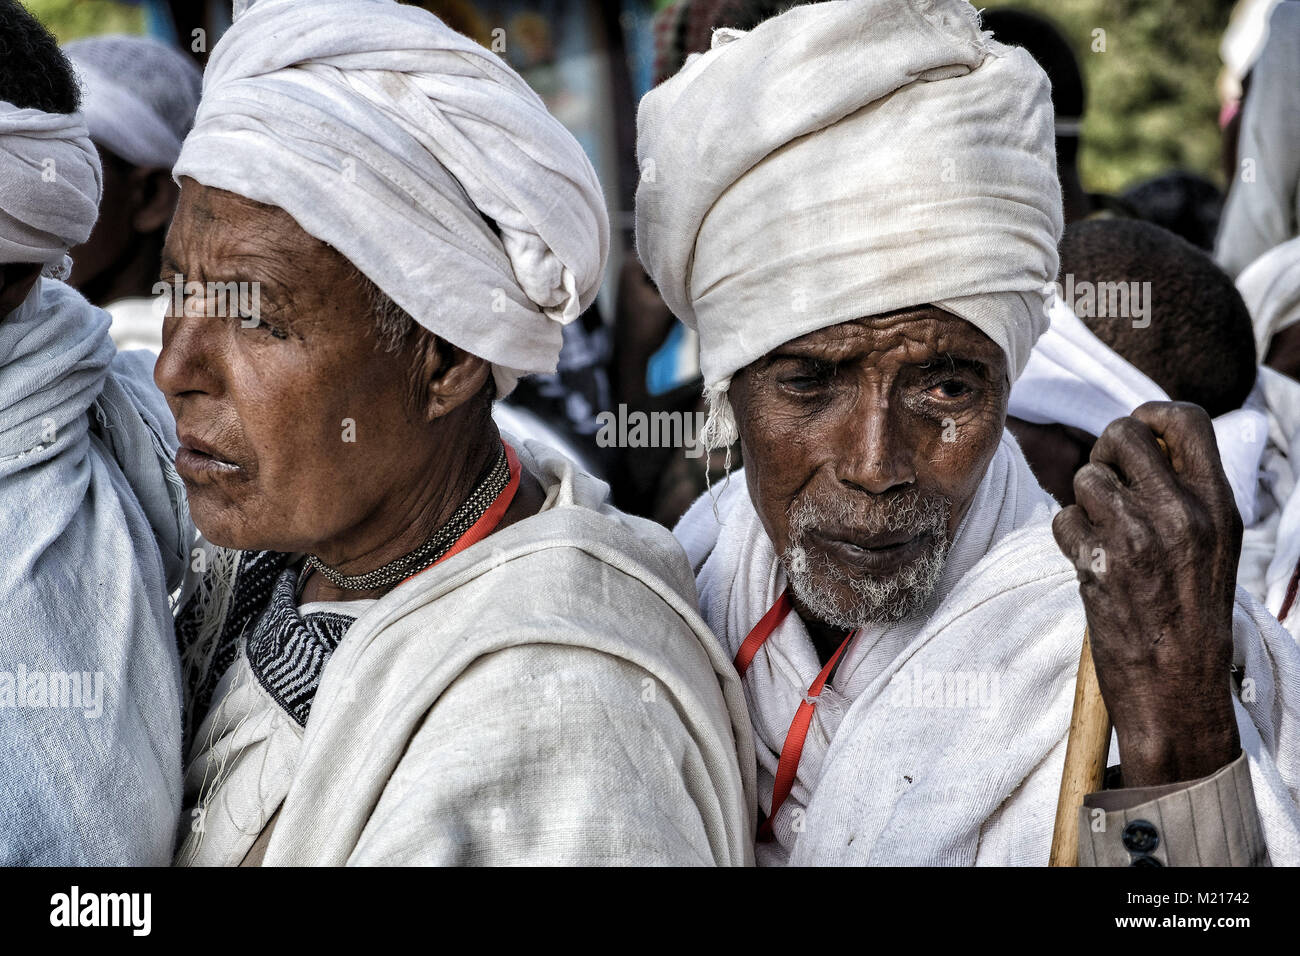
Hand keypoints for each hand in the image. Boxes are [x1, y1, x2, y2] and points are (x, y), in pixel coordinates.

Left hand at [1052, 402, 1241, 787]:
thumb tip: (1144, 439)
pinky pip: (1062, 519)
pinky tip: (1092, 564)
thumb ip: (1185, 491)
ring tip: (1105, 536)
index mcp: (1217, 504)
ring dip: (1084, 503)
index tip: (1137, 434)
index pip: (1185, 419)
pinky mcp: (1098, 562)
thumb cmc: (1192, 613)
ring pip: (1085, 478)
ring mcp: (1137, 536)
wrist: (1178, 686)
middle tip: (1108, 484)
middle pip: (1121, 433)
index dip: (1150, 415)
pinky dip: (1069, 538)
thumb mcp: (1213, 543)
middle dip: (1104, 453)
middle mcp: (1181, 513)